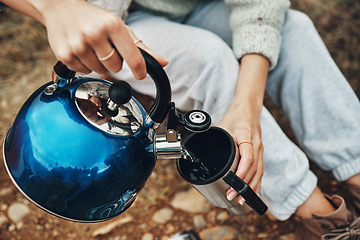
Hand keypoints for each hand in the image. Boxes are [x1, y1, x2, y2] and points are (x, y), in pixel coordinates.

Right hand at [41, 0, 167, 76]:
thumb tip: (163, 62)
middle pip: (116, 67)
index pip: (133, 57)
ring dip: (99, 64)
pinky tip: (81, 51)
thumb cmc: (94, 18)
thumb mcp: (120, 28)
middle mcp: (95, 34)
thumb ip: (141, 47)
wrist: (60, 7)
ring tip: (92, 48)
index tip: (141, 74)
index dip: (140, 70)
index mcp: (112, 25)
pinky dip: (85, 66)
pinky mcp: (65, 55)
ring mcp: (78, 45)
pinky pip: (85, 72)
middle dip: (114, 61)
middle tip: (105, 48)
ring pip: (100, 71)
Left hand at [218, 102, 263, 204]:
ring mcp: (260, 150)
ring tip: (241, 200)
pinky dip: (257, 184)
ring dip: (250, 187)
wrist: (248, 110)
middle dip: (243, 185)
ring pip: (259, 172)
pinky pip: (260, 171)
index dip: (241, 172)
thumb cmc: (235, 118)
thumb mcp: (222, 126)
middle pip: (254, 169)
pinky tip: (253, 194)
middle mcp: (256, 145)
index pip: (248, 157)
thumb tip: (198, 152)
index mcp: (246, 136)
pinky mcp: (260, 154)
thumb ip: (213, 139)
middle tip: (232, 196)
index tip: (233, 183)